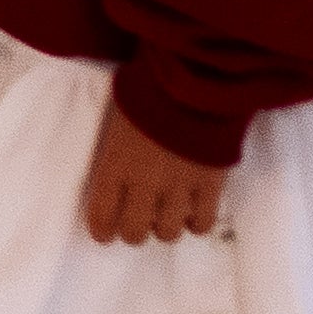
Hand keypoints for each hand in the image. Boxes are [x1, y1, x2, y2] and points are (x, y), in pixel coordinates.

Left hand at [82, 100, 227, 246]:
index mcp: (116, 164)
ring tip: (166, 215)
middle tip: (137, 222)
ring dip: (164, 227)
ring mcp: (179, 187)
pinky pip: (202, 223)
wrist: (192, 80)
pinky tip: (192, 214)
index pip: (102, 215)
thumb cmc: (148, 92)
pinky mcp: (210, 185)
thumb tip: (115, 175)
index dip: (102, 230)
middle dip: (133, 231)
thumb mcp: (117, 120)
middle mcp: (145, 182)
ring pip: (168, 233)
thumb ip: (116, 153)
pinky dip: (195, 223)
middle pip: (135, 233)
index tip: (105, 233)